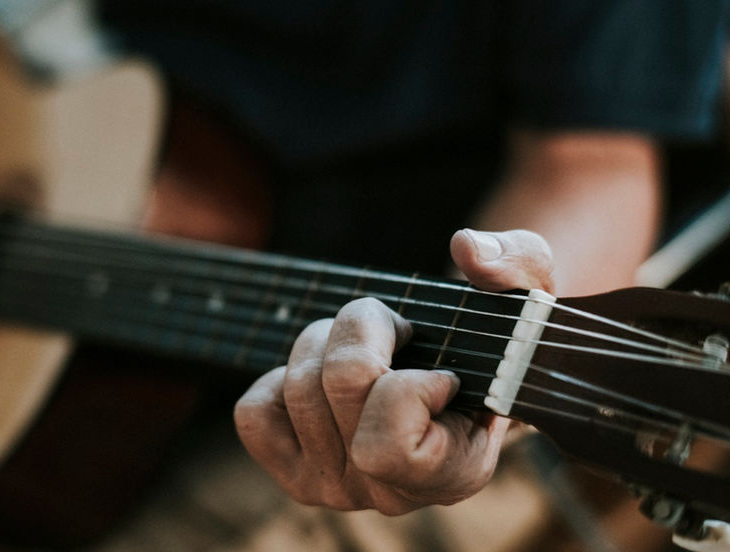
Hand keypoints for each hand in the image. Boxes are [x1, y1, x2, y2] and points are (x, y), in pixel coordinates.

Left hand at [234, 229, 552, 513]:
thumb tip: (468, 250)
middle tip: (395, 331)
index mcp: (456, 472)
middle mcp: (390, 495)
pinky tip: (323, 382)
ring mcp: (335, 489)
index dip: (406, 388)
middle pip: (337, 385)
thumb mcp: (527, 299)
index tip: (442, 371)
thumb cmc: (491, 345)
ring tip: (365, 349)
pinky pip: (254, 412)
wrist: (451, 380)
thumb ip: (519, 266)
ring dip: (325, 341)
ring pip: (296, 386)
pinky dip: (280, 380)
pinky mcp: (290, 473)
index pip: (387, 445)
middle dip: (363, 328)